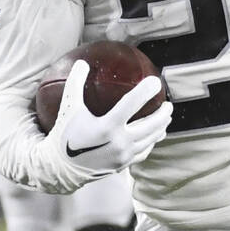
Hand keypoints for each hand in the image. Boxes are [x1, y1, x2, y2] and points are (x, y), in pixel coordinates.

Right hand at [44, 59, 172, 182]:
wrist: (61, 168)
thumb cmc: (64, 134)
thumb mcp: (68, 107)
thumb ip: (75, 83)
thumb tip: (81, 62)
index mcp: (106, 126)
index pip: (131, 104)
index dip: (145, 91)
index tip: (155, 81)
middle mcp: (118, 142)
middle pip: (150, 125)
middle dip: (163, 113)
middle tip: (168, 103)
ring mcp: (122, 155)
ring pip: (150, 140)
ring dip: (161, 127)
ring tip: (167, 117)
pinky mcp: (123, 165)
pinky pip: (144, 152)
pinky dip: (152, 142)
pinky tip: (155, 136)